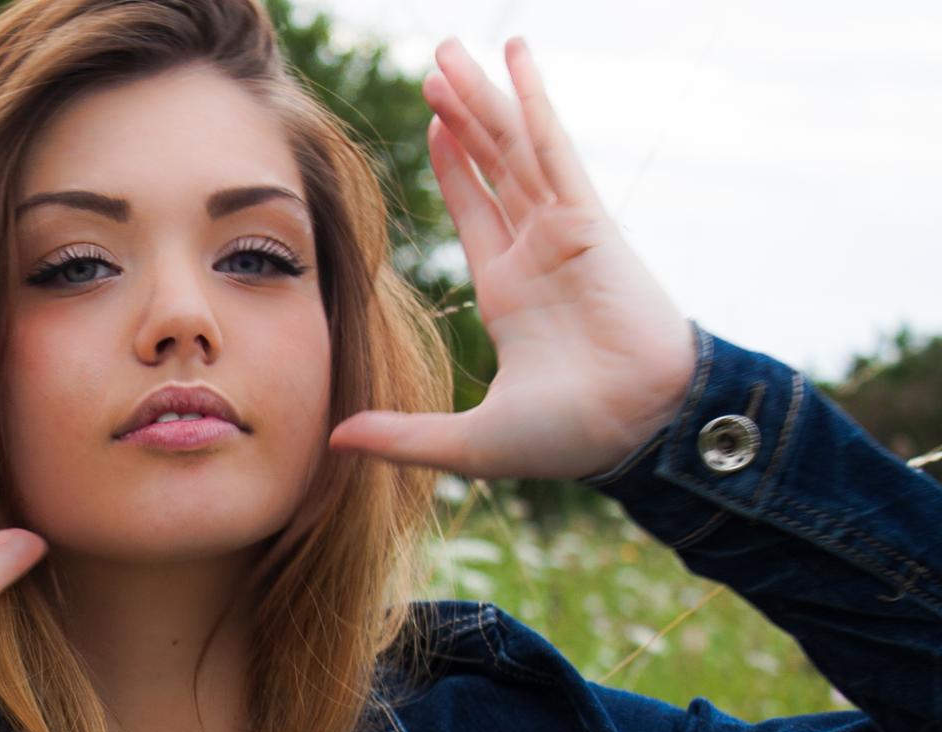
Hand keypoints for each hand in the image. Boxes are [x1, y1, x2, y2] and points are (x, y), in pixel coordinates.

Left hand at [327, 36, 698, 481]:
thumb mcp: (467, 441)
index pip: (476, 211)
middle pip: (491, 164)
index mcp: (511, 292)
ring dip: (483, 97)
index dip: (455, 165)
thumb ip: (401, 435)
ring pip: (512, 147)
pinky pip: (551, 148)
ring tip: (452, 51)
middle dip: (464, 113)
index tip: (434, 124)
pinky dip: (533, 101)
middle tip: (436, 63)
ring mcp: (561, 230)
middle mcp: (535, 251)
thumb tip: (333, 439)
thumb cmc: (570, 438)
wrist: (637, 430)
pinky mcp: (586, 219)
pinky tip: (515, 57)